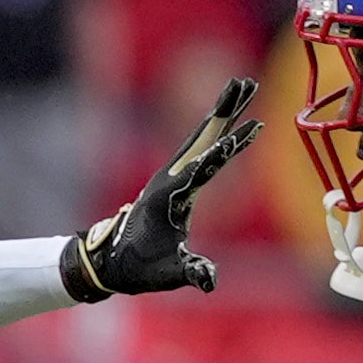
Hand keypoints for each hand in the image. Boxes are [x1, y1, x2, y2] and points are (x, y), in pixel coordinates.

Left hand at [62, 77, 260, 301]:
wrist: (111, 262)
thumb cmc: (140, 268)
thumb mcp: (168, 274)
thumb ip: (190, 272)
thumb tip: (209, 280)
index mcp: (169, 195)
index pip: (205, 166)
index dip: (229, 148)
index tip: (251, 128)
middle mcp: (169, 177)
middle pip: (204, 137)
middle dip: (226, 111)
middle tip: (246, 83)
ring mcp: (170, 175)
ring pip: (200, 136)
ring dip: (222, 112)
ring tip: (242, 87)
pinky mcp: (172, 179)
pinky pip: (197, 148)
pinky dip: (214, 131)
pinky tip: (225, 121)